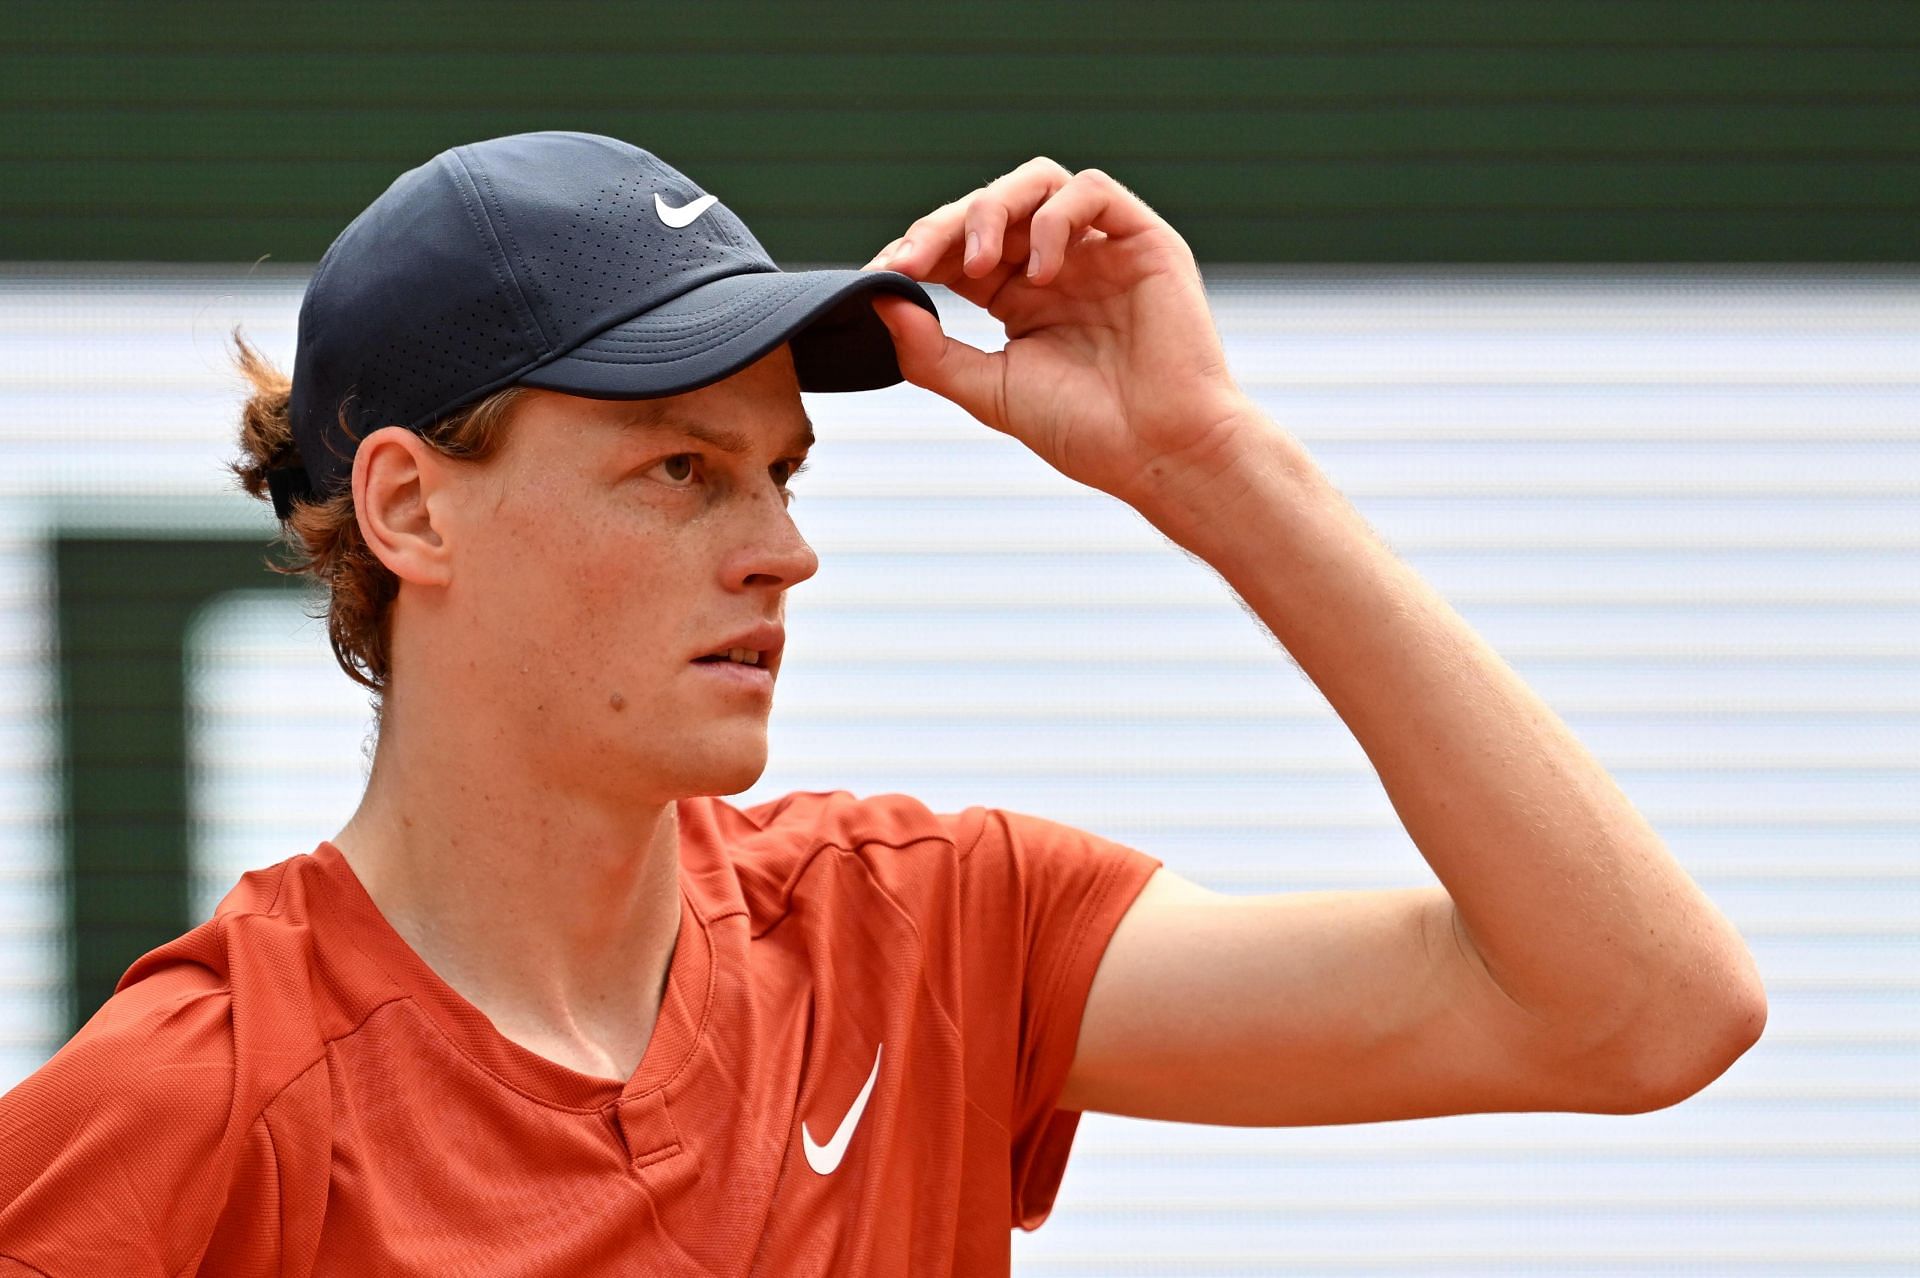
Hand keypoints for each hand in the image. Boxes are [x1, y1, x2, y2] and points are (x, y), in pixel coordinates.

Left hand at [862, 158, 1256, 507]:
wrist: (1159, 453)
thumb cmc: (1084, 430)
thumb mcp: (987, 390)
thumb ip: (928, 349)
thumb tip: (876, 298)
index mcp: (1020, 297)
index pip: (957, 247)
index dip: (917, 251)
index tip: (881, 274)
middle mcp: (1058, 264)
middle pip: (988, 208)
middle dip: (942, 228)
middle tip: (912, 264)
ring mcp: (1099, 249)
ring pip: (1035, 183)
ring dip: (992, 211)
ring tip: (977, 265)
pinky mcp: (1142, 240)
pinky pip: (1091, 191)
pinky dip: (1054, 218)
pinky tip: (1041, 273)